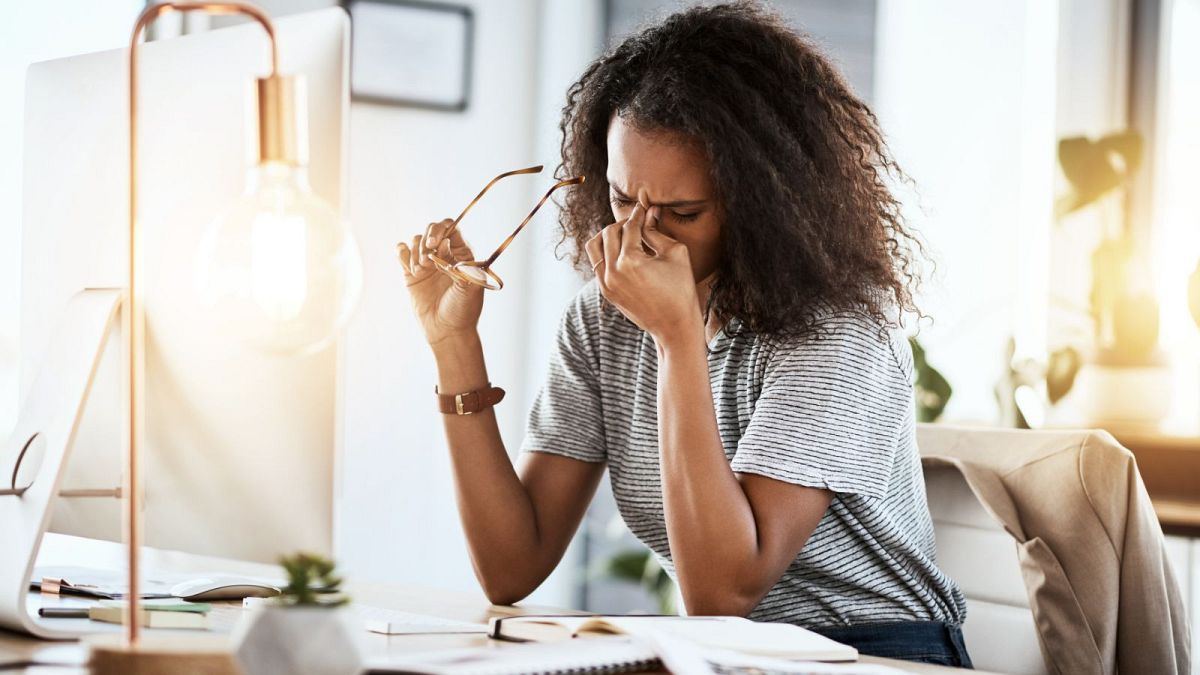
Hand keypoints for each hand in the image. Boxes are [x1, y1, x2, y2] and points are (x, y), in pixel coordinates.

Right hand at [396, 219, 484, 346]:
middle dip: (425, 241)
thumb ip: (459, 264)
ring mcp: (427, 263)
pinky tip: (409, 268)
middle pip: (431, 230)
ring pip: (415, 240)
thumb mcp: (469, 287)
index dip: (441, 230)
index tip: (434, 244)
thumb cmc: (463, 310)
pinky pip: (402, 252)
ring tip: (420, 271)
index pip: (451, 228)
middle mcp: (444, 254)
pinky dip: (401, 253)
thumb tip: (444, 243)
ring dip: (415, 252)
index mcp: (462, 254)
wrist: (446, 331)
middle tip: (426, 262)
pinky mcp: (411, 273)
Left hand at [585, 204, 701, 344]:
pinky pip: (597, 263)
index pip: (630, 227)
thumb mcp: (675, 254)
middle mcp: (613, 272)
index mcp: (631, 261)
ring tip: (624, 237)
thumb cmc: (681, 289)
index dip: (638, 215)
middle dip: (623, 224)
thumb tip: (650, 211)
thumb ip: (657, 231)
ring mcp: (606, 283)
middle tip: (637, 223)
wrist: (674, 325)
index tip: (643, 208)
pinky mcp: (606, 292)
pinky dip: (606, 253)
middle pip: (609, 232)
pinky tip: (622, 253)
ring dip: (607, 236)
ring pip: (594, 246)